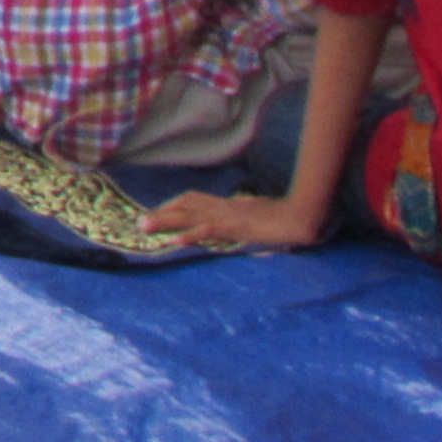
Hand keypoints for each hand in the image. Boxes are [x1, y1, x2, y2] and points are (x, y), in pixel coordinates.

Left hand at [145, 187, 327, 252]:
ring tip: (144, 227)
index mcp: (228, 204)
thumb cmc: (285, 217)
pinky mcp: (234, 227)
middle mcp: (223, 207)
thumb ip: (245, 217)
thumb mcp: (258, 216)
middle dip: (162, 213)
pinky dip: (190, 235)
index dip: (175, 205)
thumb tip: (238, 223)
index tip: (159, 211)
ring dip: (165, 221)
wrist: (300, 217)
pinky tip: (175, 241)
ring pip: (189, 216)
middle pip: (186, 205)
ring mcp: (227, 216)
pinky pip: (207, 230)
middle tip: (140, 221)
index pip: (195, 199)